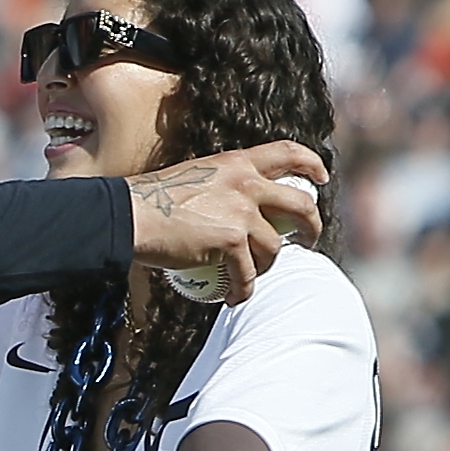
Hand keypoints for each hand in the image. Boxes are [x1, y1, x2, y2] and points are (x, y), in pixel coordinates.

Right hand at [125, 143, 325, 302]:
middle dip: (311, 226)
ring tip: (247, 278)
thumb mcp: (195, 179)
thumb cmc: (150, 202)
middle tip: (306, 241)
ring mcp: (240, 212)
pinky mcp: (230, 242)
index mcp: (236, 163)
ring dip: (266, 268)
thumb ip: (222, 188)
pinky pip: (248, 274)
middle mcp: (245, 183)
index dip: (311, 164)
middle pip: (300, 204)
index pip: (287, 152)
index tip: (320, 179)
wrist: (129, 216)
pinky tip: (232, 297)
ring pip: (274, 247)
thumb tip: (237, 212)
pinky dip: (243, 290)